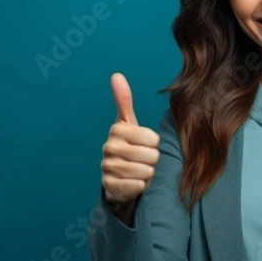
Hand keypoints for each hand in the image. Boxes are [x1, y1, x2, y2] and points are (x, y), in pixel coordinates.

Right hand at [101, 73, 160, 204]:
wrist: (117, 174)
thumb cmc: (128, 144)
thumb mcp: (128, 122)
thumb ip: (124, 99)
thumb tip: (116, 75)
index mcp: (117, 130)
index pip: (153, 138)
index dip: (154, 143)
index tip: (145, 143)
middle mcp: (109, 147)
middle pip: (152, 156)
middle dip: (152, 159)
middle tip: (143, 158)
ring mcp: (108, 167)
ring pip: (146, 171)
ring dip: (147, 173)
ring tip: (138, 169)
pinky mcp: (110, 186)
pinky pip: (137, 186)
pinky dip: (141, 185)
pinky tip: (133, 181)